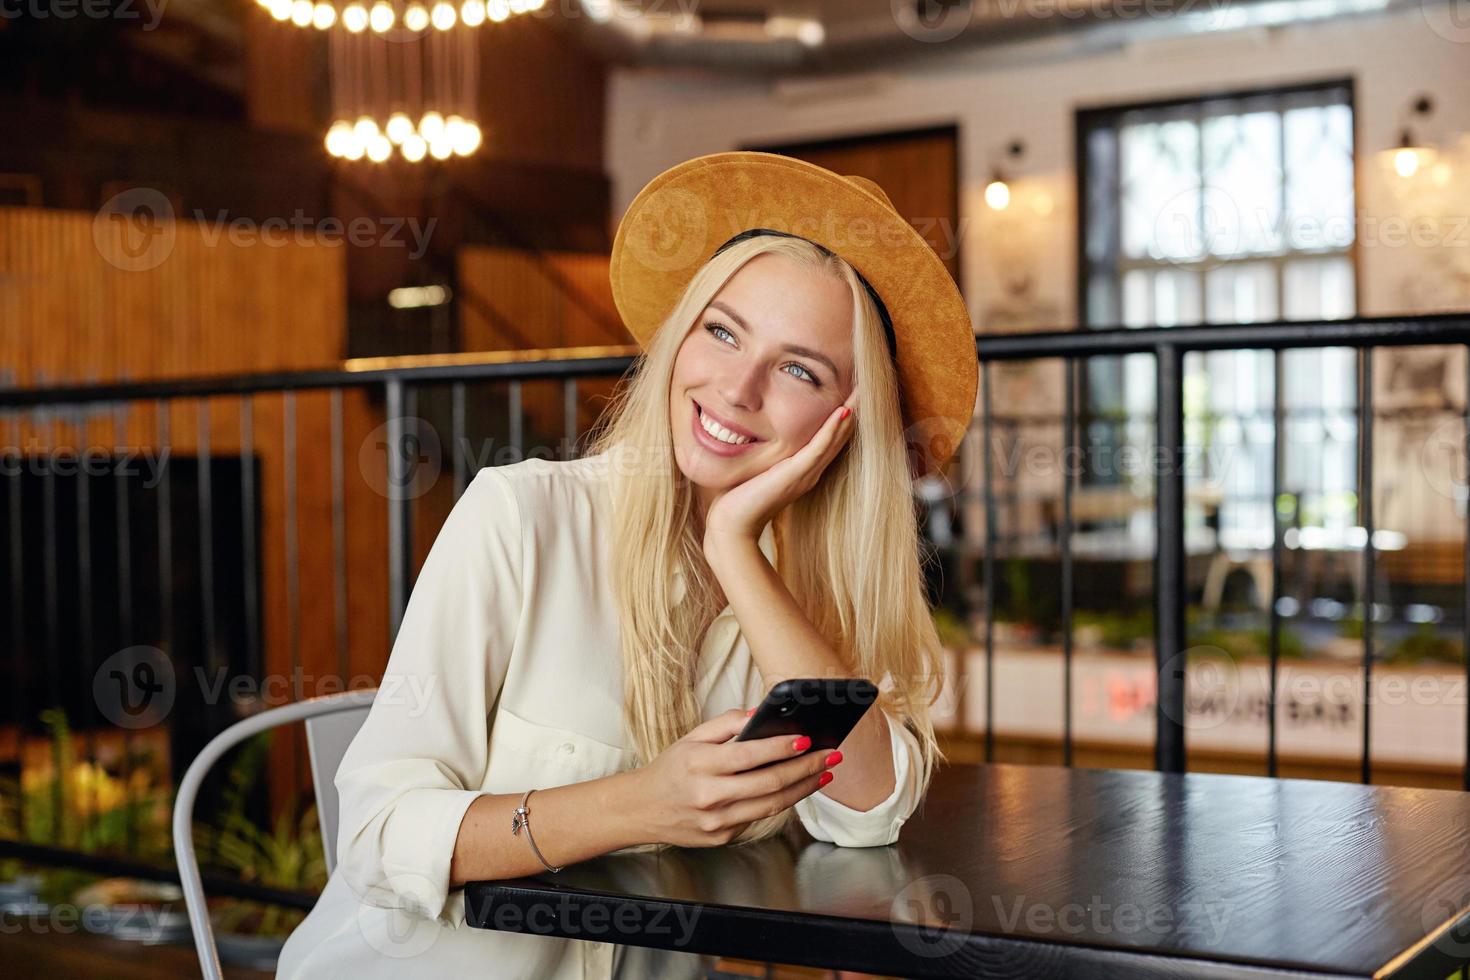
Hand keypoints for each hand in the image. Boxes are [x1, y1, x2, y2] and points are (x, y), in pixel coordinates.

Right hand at [627, 708, 841, 846]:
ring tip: (824, 772)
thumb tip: (761, 714)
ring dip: (804, 788)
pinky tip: (797, 787)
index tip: (807, 739)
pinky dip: (782, 800)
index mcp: (700, 765)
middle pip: (770, 784)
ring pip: (772, 805)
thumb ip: (726, 724)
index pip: (750, 756)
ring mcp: (718, 822)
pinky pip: (759, 817)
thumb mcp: (691, 738)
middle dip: (806, 768)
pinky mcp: (724, 838)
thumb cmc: (671, 769)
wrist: (642, 810)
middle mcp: (709, 796)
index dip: (782, 748)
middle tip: (831, 755)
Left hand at [703, 386, 859, 546]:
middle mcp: (811, 472)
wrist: (733, 526)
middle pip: (839, 436)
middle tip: (867, 384)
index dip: (841, 416)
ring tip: (863, 392)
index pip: (829, 439)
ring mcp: (806, 474)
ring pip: (835, 439)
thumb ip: (766, 457)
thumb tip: (755, 435)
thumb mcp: (757, 470)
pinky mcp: (796, 475)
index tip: (851, 392)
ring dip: (850, 414)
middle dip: (853, 409)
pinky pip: (819, 448)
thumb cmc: (739, 500)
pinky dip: (832, 429)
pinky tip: (843, 411)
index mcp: (804, 470)